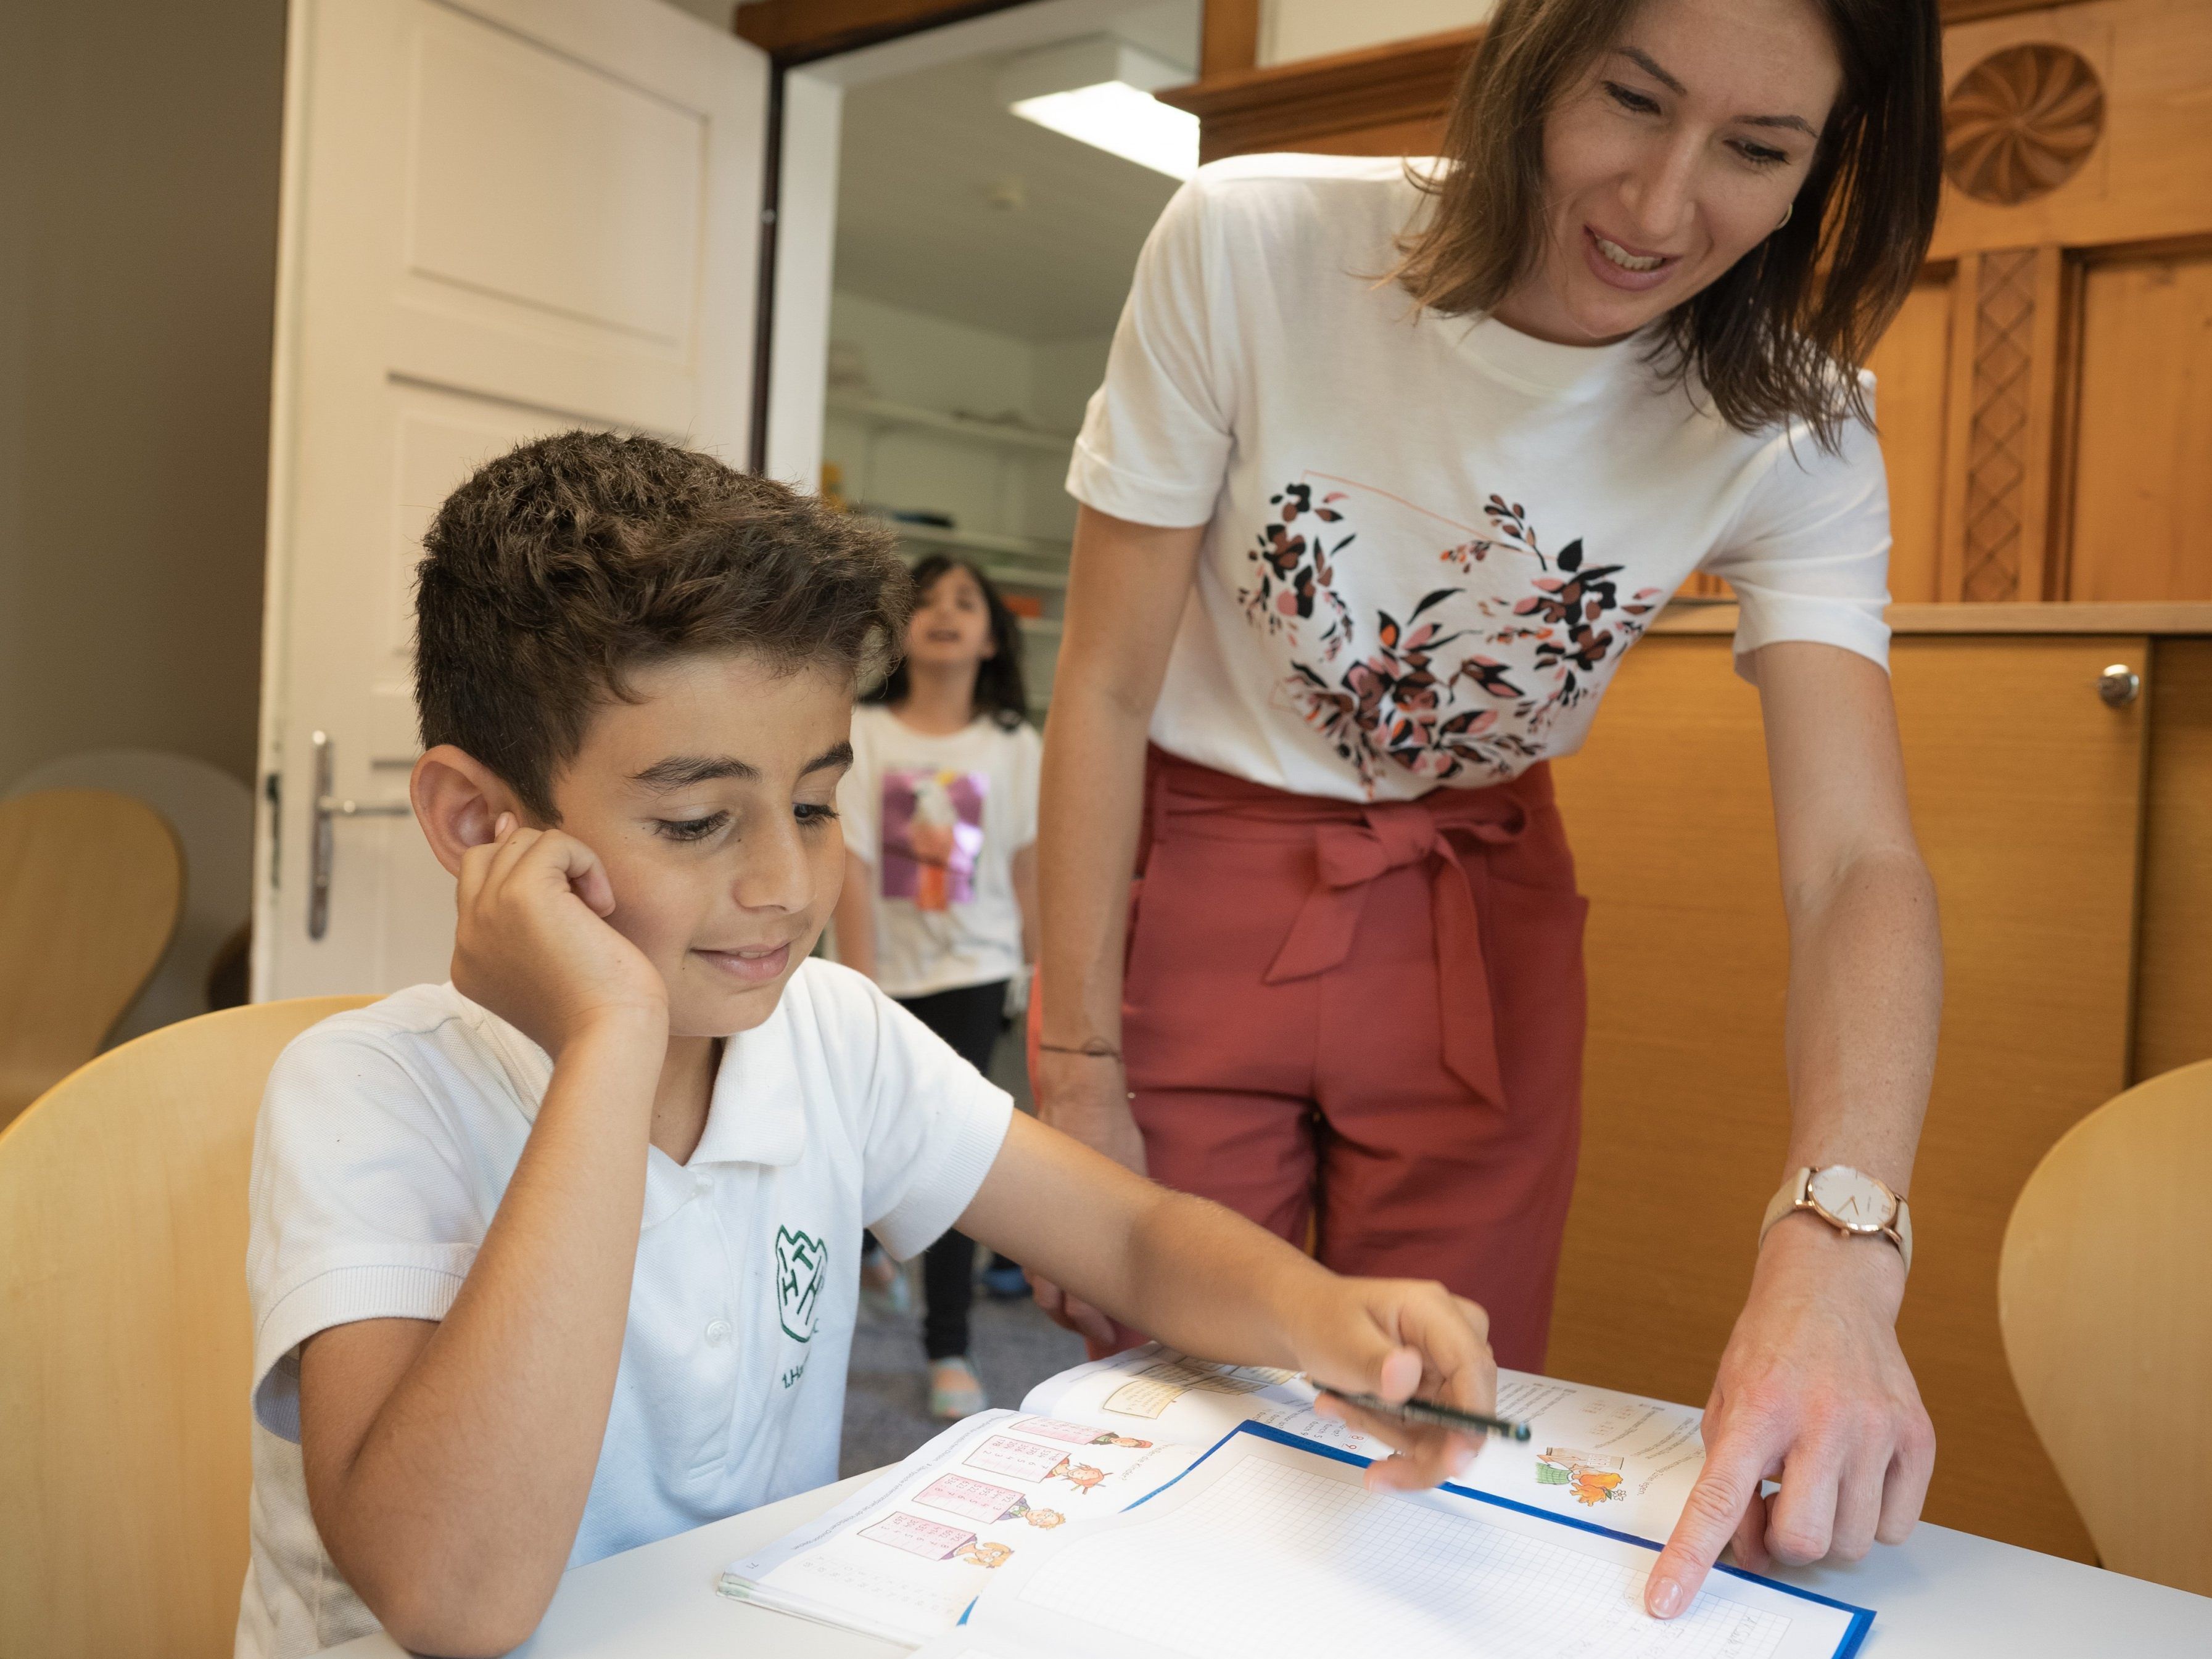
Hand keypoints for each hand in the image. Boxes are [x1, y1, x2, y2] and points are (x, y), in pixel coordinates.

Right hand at [452, 814, 667, 1057]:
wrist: (609, 1041)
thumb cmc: (599, 1011)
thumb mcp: (547, 960)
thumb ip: (523, 909)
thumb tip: (505, 824)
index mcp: (469, 961)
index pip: (480, 889)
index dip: (528, 884)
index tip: (568, 903)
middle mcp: (467, 936)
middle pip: (488, 856)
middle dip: (538, 865)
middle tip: (580, 907)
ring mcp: (487, 913)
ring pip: (521, 843)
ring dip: (569, 865)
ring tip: (595, 911)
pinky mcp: (520, 895)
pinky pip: (554, 842)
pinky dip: (587, 862)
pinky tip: (602, 906)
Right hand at [1028, 1046, 1146, 1348]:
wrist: (1079, 1094)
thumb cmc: (1111, 1134)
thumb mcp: (1133, 1183)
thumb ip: (1136, 1222)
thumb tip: (1156, 1253)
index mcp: (1077, 1234)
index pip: (1077, 1297)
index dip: (1091, 1324)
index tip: (1110, 1338)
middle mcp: (1049, 1234)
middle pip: (1052, 1298)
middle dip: (1073, 1320)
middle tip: (1100, 1334)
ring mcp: (1038, 1221)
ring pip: (1040, 1278)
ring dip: (1059, 1299)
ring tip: (1084, 1312)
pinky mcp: (1035, 1209)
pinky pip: (1037, 1250)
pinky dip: (1050, 1268)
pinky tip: (1069, 1273)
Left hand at [1303, 1279, 1495, 1492]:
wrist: (1311, 1319)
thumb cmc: (1326, 1320)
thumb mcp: (1339, 1339)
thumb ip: (1373, 1361)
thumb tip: (1408, 1377)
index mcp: (1435, 1312)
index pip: (1472, 1367)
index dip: (1472, 1419)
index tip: (1454, 1465)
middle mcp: (1454, 1339)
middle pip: (1464, 1413)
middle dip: (1416, 1446)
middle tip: (1371, 1469)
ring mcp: (1449, 1368)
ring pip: (1443, 1432)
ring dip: (1390, 1434)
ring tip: (1337, 1405)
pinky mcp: (1440, 1391)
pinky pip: (1428, 1432)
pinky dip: (1389, 1431)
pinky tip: (1350, 1409)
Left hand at [1646, 1216, 1934, 1617]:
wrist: (1830, 1289)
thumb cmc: (1770, 1349)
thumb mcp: (1726, 1401)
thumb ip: (1729, 1477)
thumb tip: (1751, 1551)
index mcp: (1758, 1408)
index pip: (1717, 1499)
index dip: (1690, 1558)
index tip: (1666, 1601)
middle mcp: (1821, 1419)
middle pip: (1802, 1539)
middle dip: (1784, 1542)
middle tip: (1777, 1506)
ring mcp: (1876, 1429)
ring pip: (1853, 1542)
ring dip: (1828, 1531)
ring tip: (1815, 1481)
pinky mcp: (1917, 1437)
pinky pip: (1896, 1527)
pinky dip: (1871, 1518)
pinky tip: (1854, 1475)